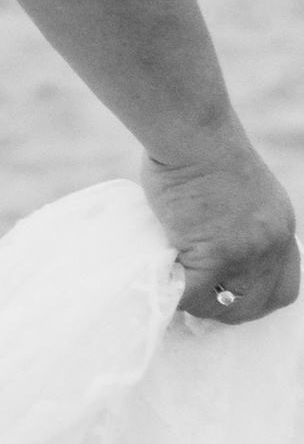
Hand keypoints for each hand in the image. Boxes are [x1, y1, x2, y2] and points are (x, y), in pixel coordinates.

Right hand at [140, 127, 298, 322]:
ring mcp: (246, 252)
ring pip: (221, 306)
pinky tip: (159, 279)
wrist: (192, 133)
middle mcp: (272, 244)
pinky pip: (191, 295)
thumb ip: (236, 222)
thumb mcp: (238, 190)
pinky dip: (173, 294)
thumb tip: (207, 247)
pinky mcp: (214, 254)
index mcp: (281, 228)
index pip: (283, 290)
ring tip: (172, 282)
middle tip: (191, 298)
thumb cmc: (199, 147)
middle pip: (253, 306)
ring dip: (194, 303)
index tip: (225, 298)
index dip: (254, 301)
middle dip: (221, 310)